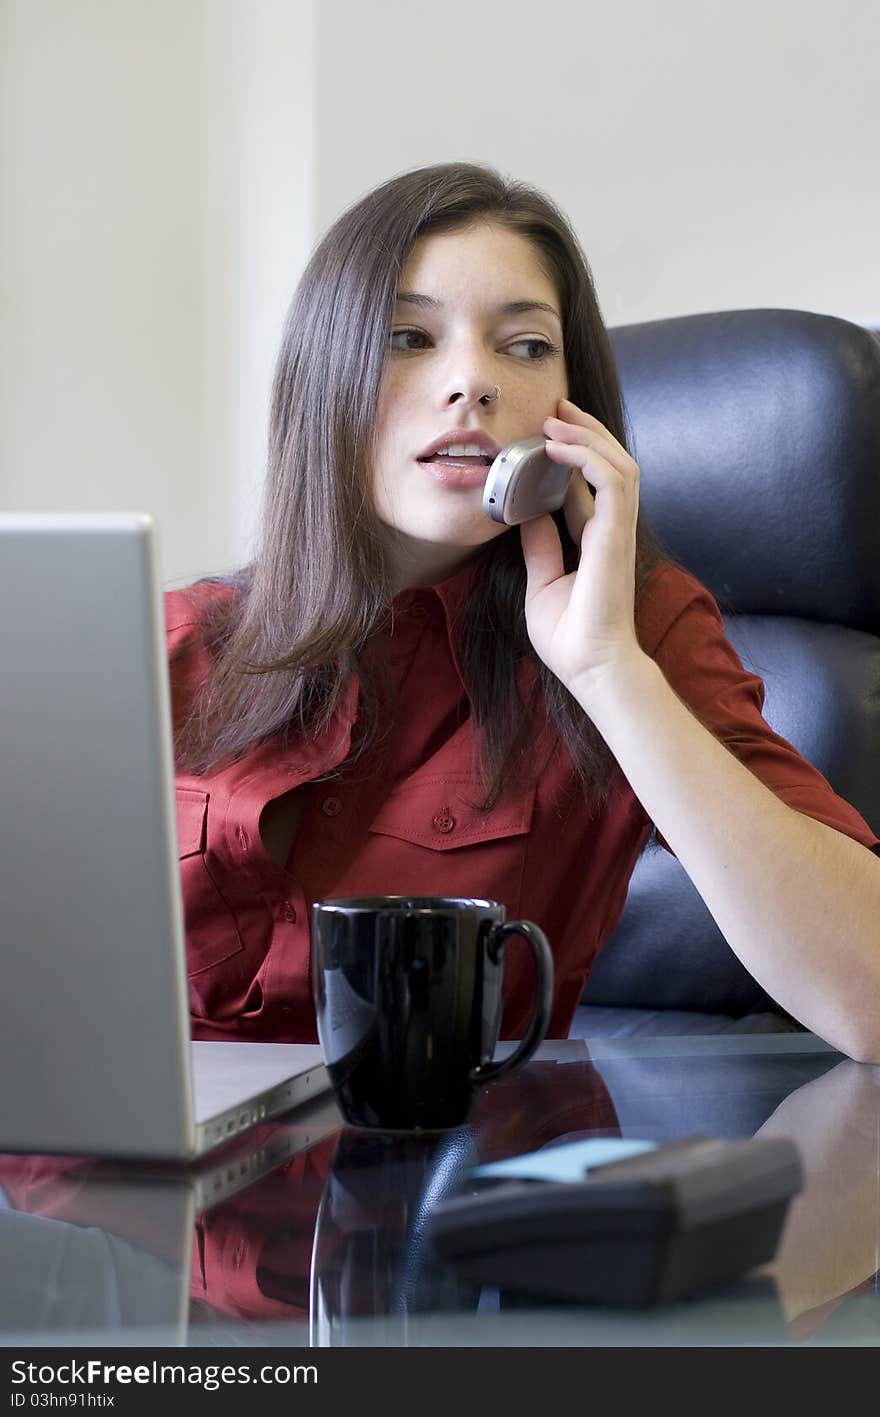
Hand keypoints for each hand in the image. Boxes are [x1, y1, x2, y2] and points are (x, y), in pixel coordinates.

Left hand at [519, 397, 644, 701]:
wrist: (591, 668)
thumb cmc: (571, 639)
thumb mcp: (543, 584)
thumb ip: (541, 548)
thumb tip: (527, 515)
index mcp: (596, 542)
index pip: (591, 486)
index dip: (574, 457)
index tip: (548, 434)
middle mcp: (612, 531)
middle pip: (611, 464)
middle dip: (586, 431)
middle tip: (556, 409)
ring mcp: (618, 532)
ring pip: (618, 464)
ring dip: (588, 435)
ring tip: (557, 418)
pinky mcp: (616, 536)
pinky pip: (612, 480)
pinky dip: (587, 455)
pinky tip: (558, 446)